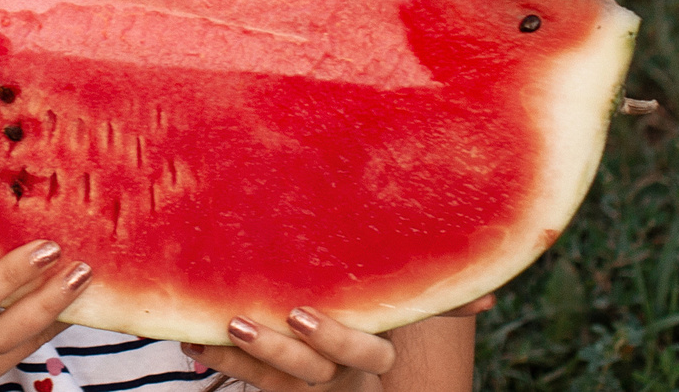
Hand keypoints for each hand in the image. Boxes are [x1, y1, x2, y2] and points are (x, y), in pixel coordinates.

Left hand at [180, 298, 491, 390]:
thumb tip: (486, 298)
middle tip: (242, 321)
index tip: (302, 313)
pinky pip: (249, 381)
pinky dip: (219, 360)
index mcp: (372, 351)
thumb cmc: (375, 304)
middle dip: (278, 350)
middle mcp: (340, 374)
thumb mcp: (403, 302)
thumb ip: (438, 294)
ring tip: (213, 330)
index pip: (365, 353)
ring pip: (276, 382)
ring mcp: (306, 383)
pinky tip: (192, 339)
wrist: (350, 342)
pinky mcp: (275, 383)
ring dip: (243, 359)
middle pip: (313, 372)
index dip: (335, 339)